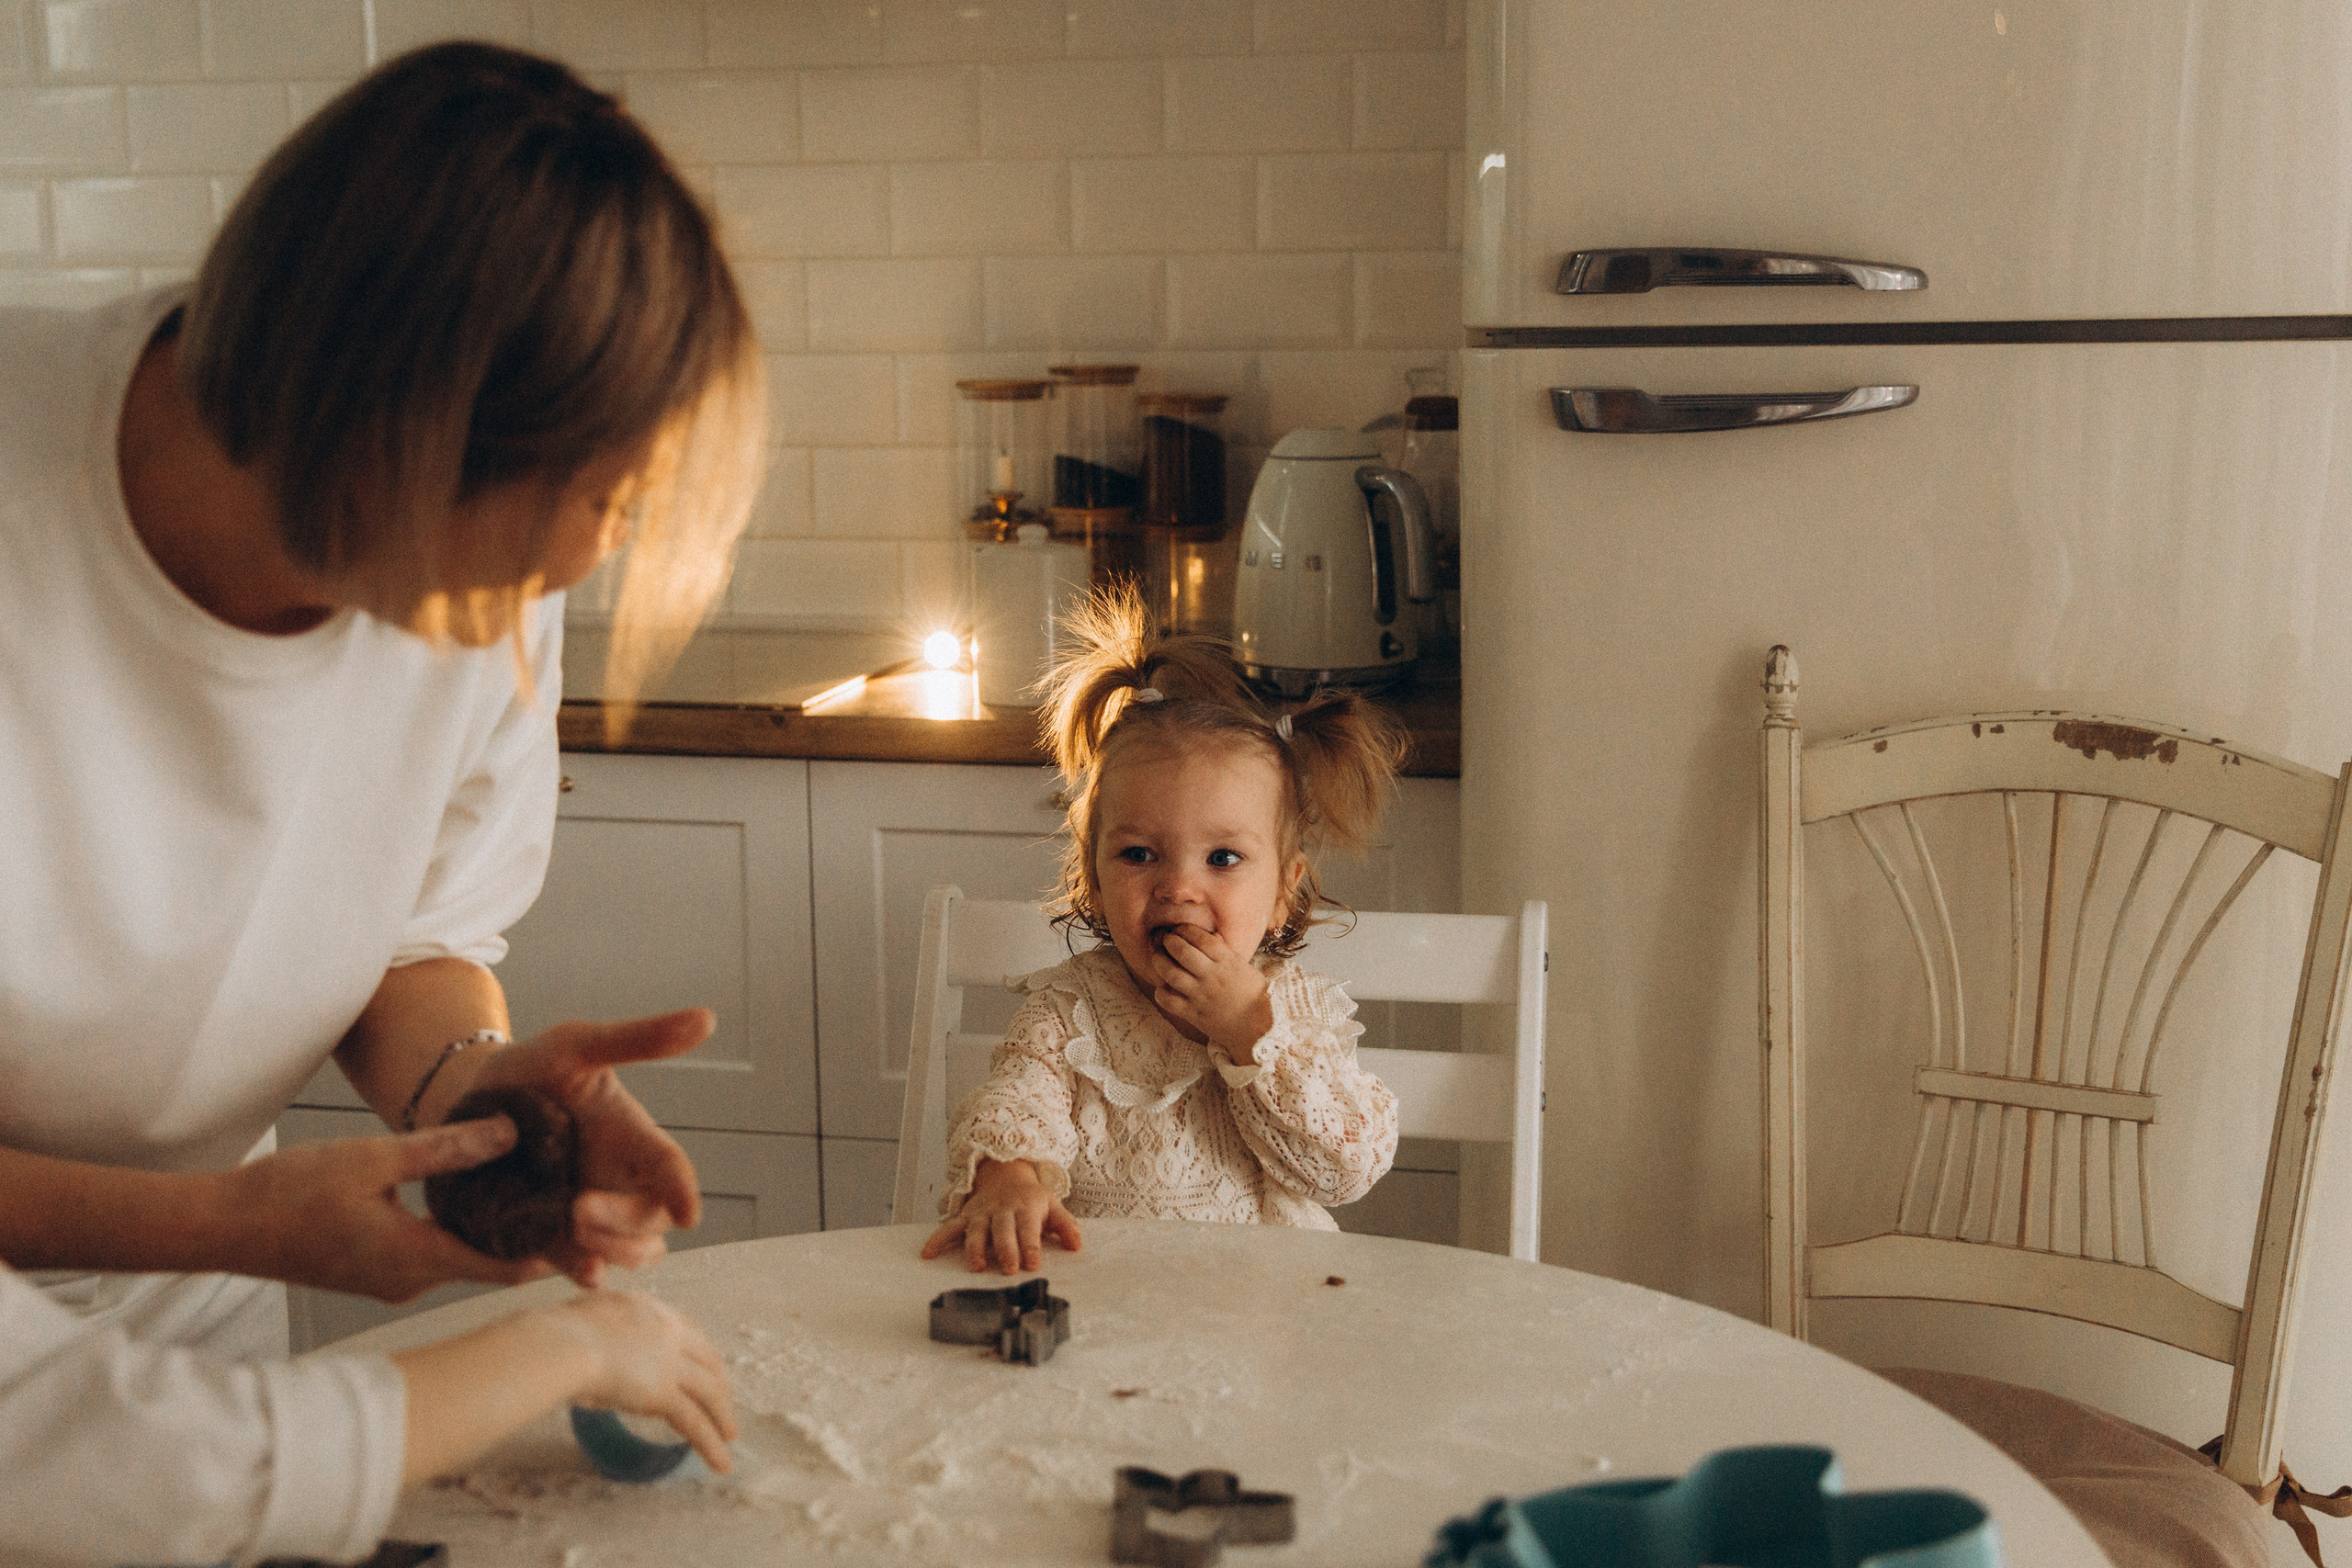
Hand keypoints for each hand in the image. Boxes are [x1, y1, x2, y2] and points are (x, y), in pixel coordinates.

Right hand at [222, 1118, 553, 1301]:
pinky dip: (461, 1231)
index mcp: (416, 1259)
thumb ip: (444, 1150)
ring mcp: (390, 1280)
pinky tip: (478, 1199)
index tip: (591, 1230)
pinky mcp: (374, 1270)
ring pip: (461, 1257)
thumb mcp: (374, 1160)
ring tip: (541, 1194)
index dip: (551, 1250)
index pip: (505, 1266)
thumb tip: (509, 1133)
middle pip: (489, 1263)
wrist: (223, 1226)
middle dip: (531, 1236)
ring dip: (495, 1231)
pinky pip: (433, 1254)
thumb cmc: (288, 1193)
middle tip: (577, 1204)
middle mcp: (410, 1281)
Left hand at [446, 1010, 710, 1286]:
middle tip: (579, 1209)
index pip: (669, 1168)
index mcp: (631, 1139)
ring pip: (628, 1252)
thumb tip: (707, 1018)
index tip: (687, 1213)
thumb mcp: (576, 1046)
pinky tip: (578, 1270)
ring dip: (612, 1251)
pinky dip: (584, 1272)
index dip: (682, 1190)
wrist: (465, 1105)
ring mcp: (588, 1215)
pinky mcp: (552, 1240)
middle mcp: (618, 1182)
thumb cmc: (531, 1069)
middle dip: (626, 1224)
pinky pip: (578, 1267)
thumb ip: (638, 1039)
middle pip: (652, 1221)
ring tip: (571, 1229)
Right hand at [550, 1290, 737, 1473]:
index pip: (686, 1330)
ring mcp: (668, 1362)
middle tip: (723, 1404)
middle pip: (707, 1360)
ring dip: (722, 1417)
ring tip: (729, 1437)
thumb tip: (591, 1350)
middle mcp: (666, 1331)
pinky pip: (694, 1422)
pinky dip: (710, 1445)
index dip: (700, 1353)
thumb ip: (598, 1333)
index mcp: (646, 1309)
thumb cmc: (553, 1336)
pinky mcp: (663, 1392)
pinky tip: (720, 1462)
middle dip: (719, 1384)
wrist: (559, 1345)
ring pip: (708, 1392)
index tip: (707, 1368)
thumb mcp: (583, 1319)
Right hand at [920, 1157, 1081, 1274]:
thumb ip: (1066, 1226)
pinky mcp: (966, 1217)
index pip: (1029, 1229)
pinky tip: (927, 1254)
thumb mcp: (1053, 1206)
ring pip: (976, 1230)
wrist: (1007, 1175)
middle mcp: (1002, 1211)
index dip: (1031, 1246)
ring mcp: (981, 1214)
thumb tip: (1077, 1245)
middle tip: (1009, 1269)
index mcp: (1025, 1209)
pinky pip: (949, 1227)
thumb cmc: (1033, 1199)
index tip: (1033, 1264)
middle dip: (1006, 1249)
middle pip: (1003, 1230)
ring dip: (975, 1248)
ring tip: (977, 1267)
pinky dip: (937, 1239)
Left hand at [1152, 925, 1274, 1058]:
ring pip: (1171, 973)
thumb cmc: (1253, 994)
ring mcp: (1201, 996)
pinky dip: (1161, 992)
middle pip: (1182, 952)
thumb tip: (1210, 936)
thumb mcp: (1243, 966)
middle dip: (1169, 941)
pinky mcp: (1194, 1014)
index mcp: (1228, 962)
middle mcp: (1212, 976)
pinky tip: (1163, 987)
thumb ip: (1224, 953)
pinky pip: (1168, 1001)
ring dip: (1159, 962)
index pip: (1201, 938)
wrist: (1259, 1027)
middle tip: (1165, 939)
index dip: (1185, 930)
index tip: (1179, 929)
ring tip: (1158, 958)